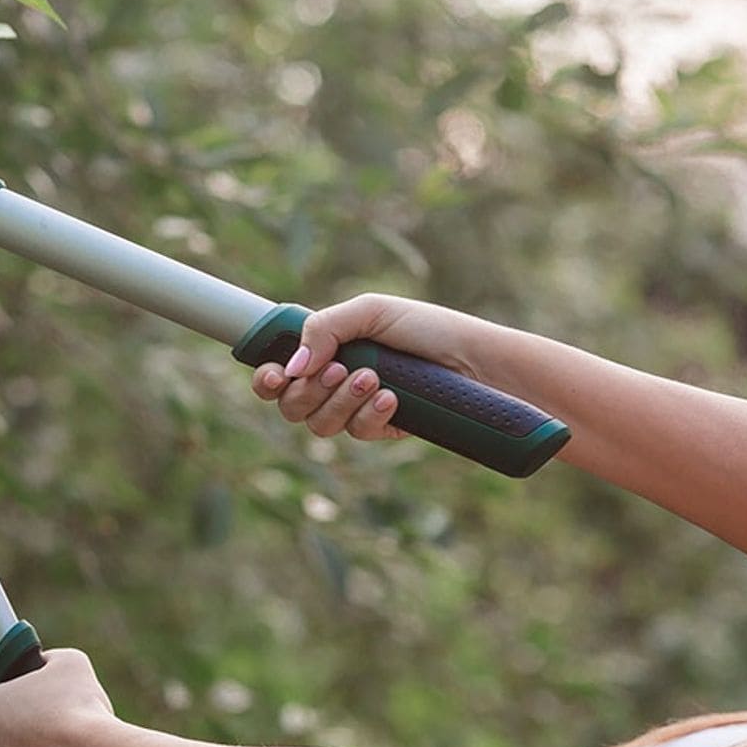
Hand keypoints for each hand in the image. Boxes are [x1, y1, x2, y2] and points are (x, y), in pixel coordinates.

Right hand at [250, 293, 482, 440]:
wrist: (480, 362)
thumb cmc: (428, 329)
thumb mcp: (373, 312)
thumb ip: (325, 329)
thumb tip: (293, 367)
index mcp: (326, 349)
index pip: (278, 372)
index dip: (267, 379)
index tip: (276, 376)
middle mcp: (335, 382)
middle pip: (291, 405)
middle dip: (310, 391)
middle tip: (340, 369)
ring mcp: (356, 408)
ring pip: (319, 425)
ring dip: (341, 402)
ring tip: (374, 379)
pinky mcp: (380, 429)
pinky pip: (356, 433)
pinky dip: (369, 416)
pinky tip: (393, 399)